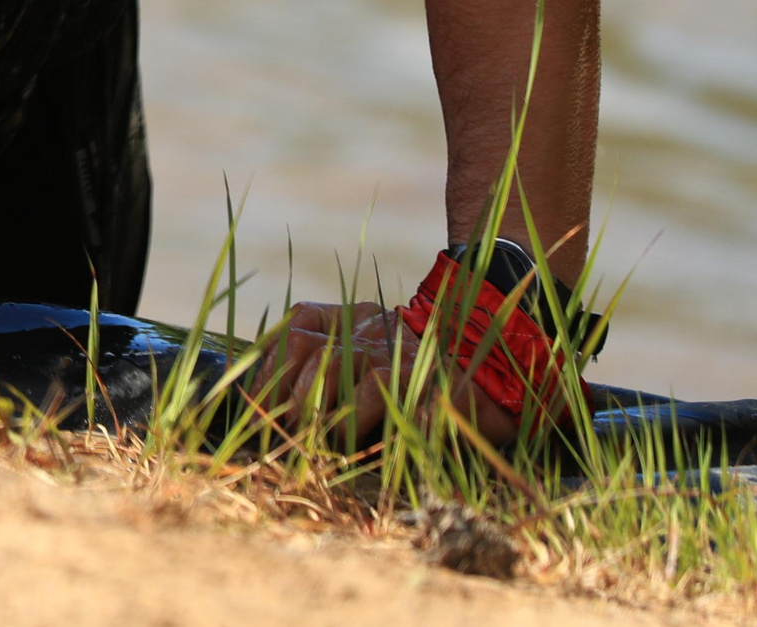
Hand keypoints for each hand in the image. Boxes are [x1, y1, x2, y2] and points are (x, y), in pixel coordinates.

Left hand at [257, 301, 520, 445]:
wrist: (503, 353)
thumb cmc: (427, 372)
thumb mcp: (374, 358)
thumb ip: (332, 369)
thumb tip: (274, 407)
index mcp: (355, 316)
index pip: (297, 328)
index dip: (269, 366)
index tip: (253, 404)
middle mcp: (374, 324)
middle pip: (309, 352)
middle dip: (286, 397)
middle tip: (279, 433)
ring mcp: (402, 347)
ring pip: (339, 367)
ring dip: (318, 409)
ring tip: (313, 441)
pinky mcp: (429, 373)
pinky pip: (382, 390)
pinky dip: (362, 417)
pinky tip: (357, 441)